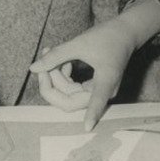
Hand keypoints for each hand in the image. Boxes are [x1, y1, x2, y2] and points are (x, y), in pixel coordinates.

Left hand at [29, 0, 159, 129]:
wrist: (126, 32)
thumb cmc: (107, 36)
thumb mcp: (80, 43)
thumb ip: (56, 56)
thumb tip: (33, 68)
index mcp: (106, 81)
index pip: (97, 101)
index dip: (92, 114)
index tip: (87, 128)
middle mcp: (104, 91)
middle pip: (70, 99)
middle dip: (53, 81)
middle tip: (44, 59)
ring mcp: (98, 90)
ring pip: (68, 92)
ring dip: (56, 75)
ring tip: (49, 51)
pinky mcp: (94, 86)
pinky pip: (72, 87)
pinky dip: (63, 74)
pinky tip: (61, 59)